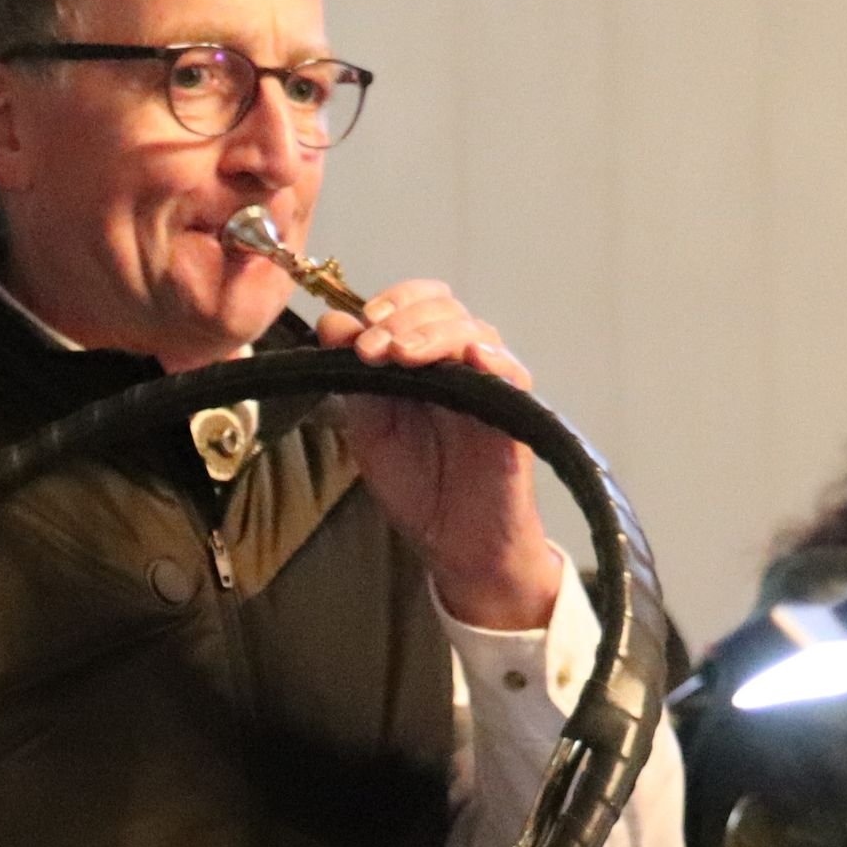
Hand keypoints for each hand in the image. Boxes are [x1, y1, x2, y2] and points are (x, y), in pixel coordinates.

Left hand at [315, 278, 565, 630]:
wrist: (454, 544)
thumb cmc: (417, 487)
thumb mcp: (369, 429)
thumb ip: (354, 377)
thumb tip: (331, 323)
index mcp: (424, 361)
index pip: (417, 303)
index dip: (390, 302)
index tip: (356, 326)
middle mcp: (460, 364)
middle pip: (445, 308)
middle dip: (403, 319)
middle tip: (372, 347)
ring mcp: (490, 386)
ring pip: (475, 331)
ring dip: (433, 334)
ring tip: (400, 355)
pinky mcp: (515, 414)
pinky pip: (512, 374)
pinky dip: (491, 359)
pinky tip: (467, 358)